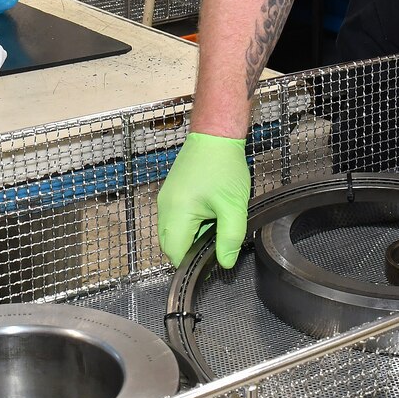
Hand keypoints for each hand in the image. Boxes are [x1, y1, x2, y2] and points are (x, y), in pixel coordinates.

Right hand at [157, 132, 249, 267]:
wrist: (215, 135)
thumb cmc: (223, 166)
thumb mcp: (233, 206)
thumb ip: (230, 238)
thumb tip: (225, 262)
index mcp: (177, 212)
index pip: (175, 254)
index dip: (193, 262)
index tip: (212, 259)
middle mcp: (164, 207)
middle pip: (170, 245)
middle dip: (191, 250)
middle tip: (216, 239)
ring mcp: (165, 199)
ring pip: (173, 232)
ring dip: (191, 236)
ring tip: (214, 221)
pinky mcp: (170, 193)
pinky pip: (174, 219)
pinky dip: (189, 223)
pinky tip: (208, 212)